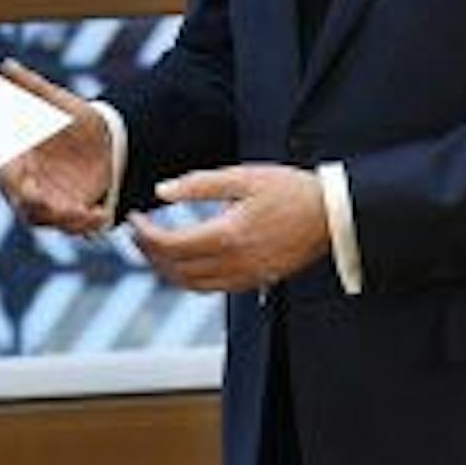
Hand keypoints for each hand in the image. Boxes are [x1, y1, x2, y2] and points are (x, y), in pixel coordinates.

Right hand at [0, 60, 113, 236]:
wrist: (109, 138)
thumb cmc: (77, 117)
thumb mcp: (57, 101)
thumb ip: (31, 87)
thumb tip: (6, 66)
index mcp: (18, 160)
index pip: (7, 175)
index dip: (14, 181)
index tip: (27, 182)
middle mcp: (29, 184)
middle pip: (24, 205)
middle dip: (41, 208)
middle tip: (60, 206)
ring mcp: (49, 201)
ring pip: (48, 220)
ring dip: (67, 220)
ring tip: (89, 213)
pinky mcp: (70, 211)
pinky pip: (72, 226)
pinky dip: (86, 225)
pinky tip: (102, 215)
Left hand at [131, 164, 329, 292]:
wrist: (332, 214)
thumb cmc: (289, 189)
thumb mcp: (242, 176)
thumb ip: (199, 184)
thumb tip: (161, 192)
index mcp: (228, 234)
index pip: (170, 245)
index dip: (144, 235)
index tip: (133, 220)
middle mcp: (234, 262)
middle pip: (175, 270)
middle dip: (148, 254)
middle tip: (136, 234)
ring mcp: (246, 276)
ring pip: (191, 285)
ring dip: (166, 270)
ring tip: (153, 248)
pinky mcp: (256, 281)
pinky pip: (212, 288)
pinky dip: (189, 278)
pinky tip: (184, 259)